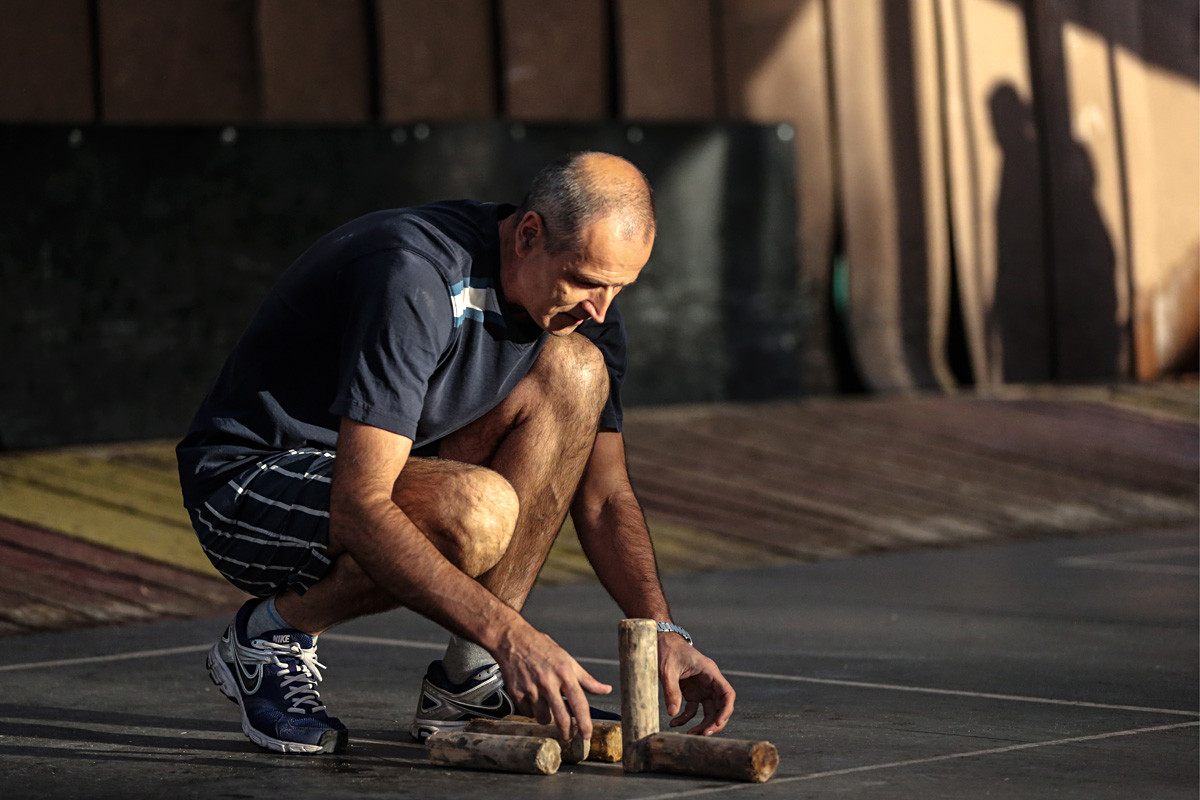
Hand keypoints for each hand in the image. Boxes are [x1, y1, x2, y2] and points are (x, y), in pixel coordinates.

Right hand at [492, 624, 611, 740]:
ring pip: (543, 718)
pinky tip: (533, 699)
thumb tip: (606, 690)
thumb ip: (587, 679)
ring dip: (547, 718)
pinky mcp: (516, 693)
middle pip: (561, 718)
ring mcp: (531, 689)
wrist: (513, 640)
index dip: (585, 723)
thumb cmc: (541, 648)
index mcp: (564, 673)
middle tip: (569, 736)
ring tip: (547, 706)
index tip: (587, 735)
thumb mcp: (568, 660)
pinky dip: (532, 711)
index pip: (579, 703)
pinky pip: (528, 713)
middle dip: (567, 732)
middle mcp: (548, 682)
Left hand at [659, 633, 735, 735]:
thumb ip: (671, 690)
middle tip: (703, 735)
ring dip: (702, 724)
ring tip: (690, 735)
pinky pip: (694, 710)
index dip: (726, 710)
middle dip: (714, 722)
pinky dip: (686, 718)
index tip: (718, 722)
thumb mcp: (667, 670)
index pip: (727, 693)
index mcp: (709, 672)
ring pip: (709, 711)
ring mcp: (702, 688)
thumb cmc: (667, 650)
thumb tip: (672, 713)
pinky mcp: (692, 692)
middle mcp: (709, 681)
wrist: (661, 641)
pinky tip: (674, 723)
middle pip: (720, 706)